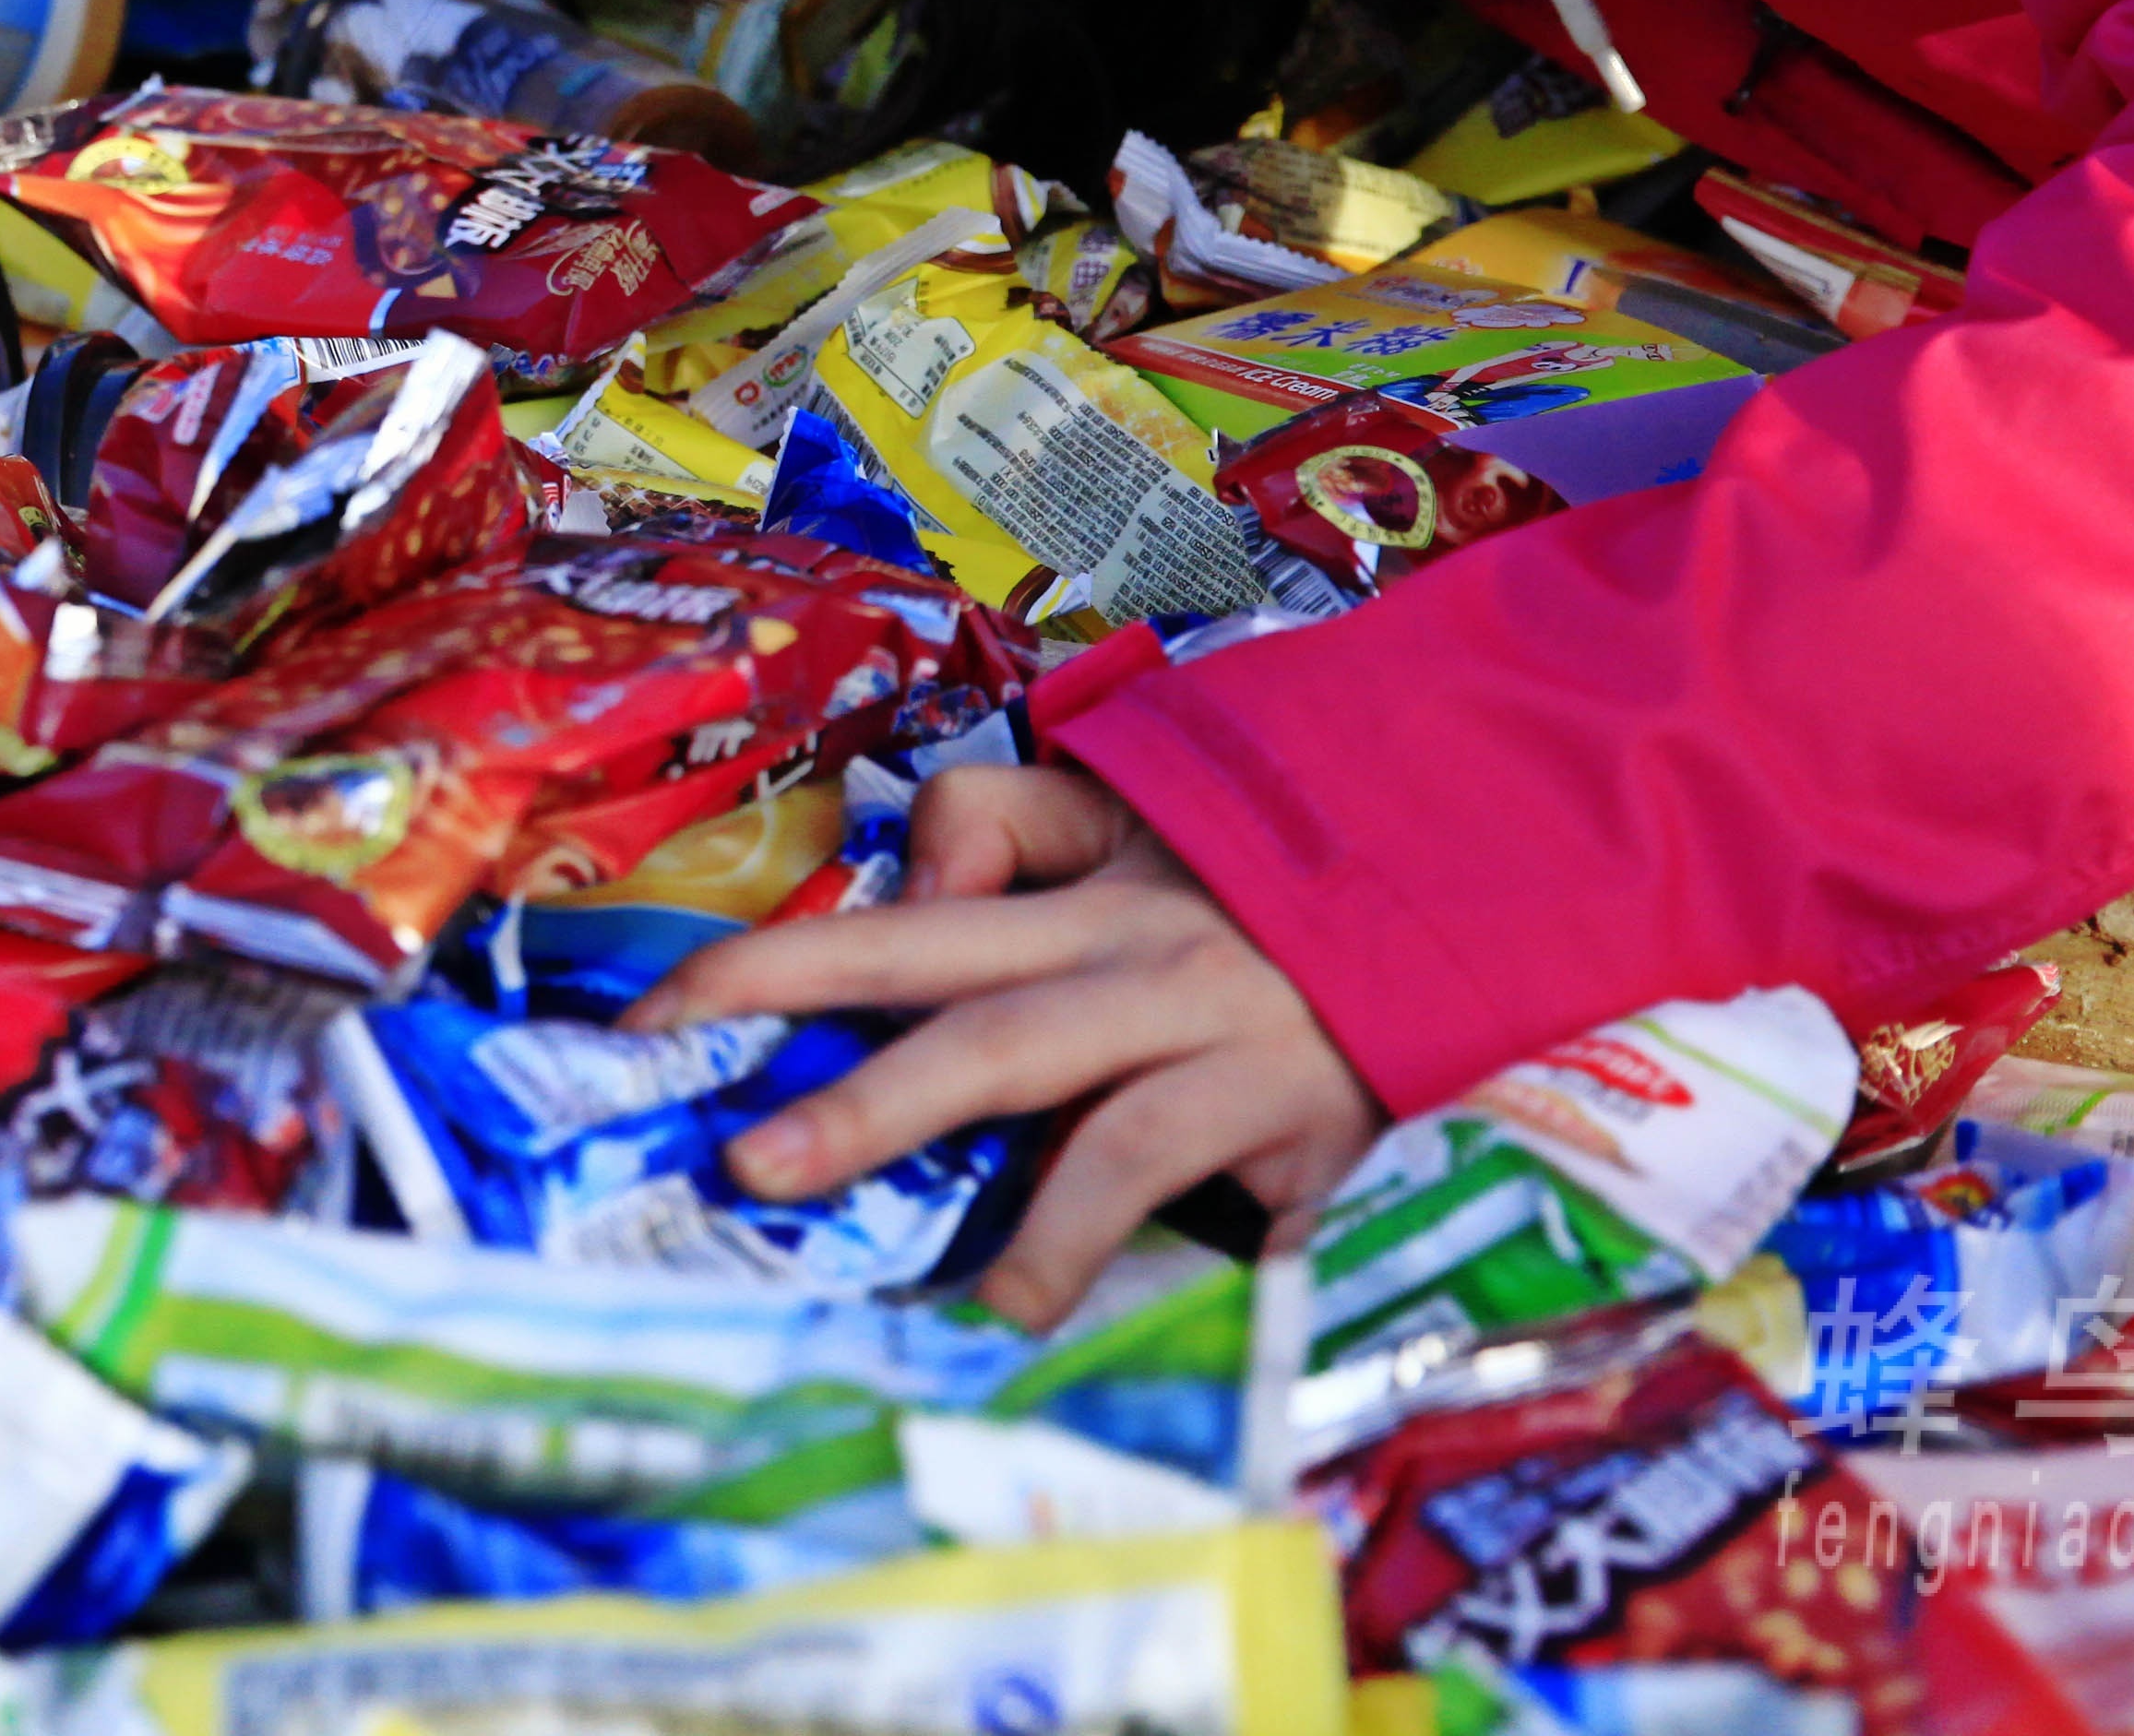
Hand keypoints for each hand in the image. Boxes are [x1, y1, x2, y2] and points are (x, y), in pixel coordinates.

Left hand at [627, 763, 1386, 1329]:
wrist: (1475, 895)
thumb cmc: (1274, 891)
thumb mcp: (1142, 827)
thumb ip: (1008, 832)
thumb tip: (908, 893)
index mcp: (1093, 886)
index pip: (916, 897)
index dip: (787, 954)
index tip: (657, 1022)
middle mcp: (1138, 952)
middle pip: (956, 995)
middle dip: (829, 1062)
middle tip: (725, 1147)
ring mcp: (1213, 1036)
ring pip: (1064, 1101)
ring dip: (955, 1172)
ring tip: (867, 1240)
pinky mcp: (1290, 1121)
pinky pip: (1167, 1183)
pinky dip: (1084, 1248)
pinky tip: (1018, 1305)